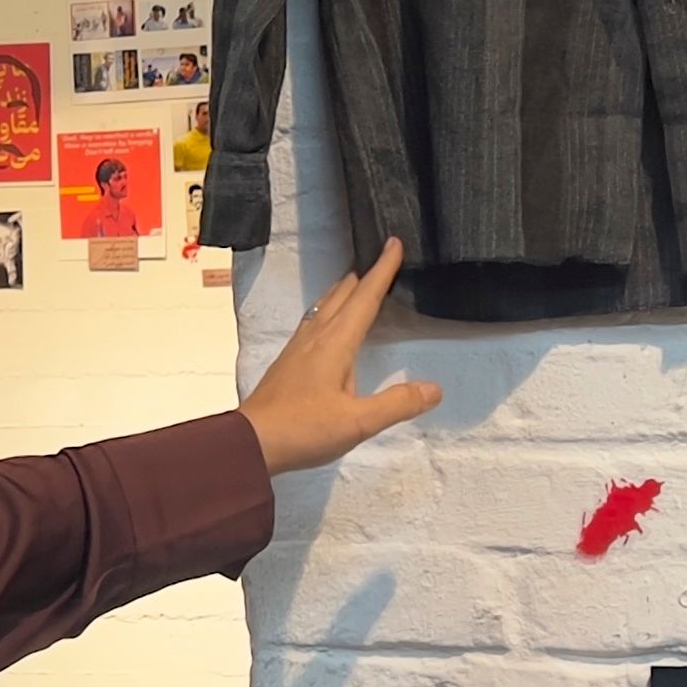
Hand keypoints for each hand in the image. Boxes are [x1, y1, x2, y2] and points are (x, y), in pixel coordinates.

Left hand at [237, 237, 441, 476]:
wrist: (251, 442)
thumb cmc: (304, 429)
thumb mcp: (358, 422)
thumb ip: (397, 404)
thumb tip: (434, 388)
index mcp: (336, 343)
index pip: (365, 299)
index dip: (382, 271)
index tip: (394, 243)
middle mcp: (316, 337)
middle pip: (343, 296)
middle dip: (364, 276)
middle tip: (382, 258)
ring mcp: (298, 348)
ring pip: (325, 307)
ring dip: (344, 291)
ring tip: (356, 283)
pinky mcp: (288, 362)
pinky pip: (313, 322)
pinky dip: (328, 310)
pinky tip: (325, 323)